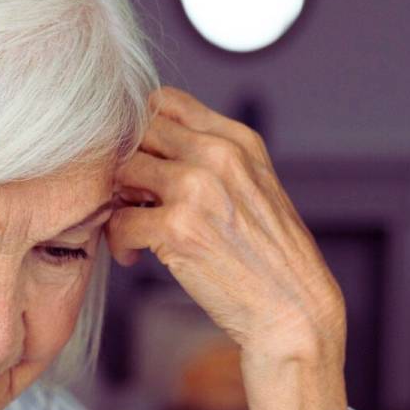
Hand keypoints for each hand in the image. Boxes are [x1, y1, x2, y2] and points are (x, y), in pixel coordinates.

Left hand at [106, 85, 344, 362]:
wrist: (292, 307)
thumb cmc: (269, 257)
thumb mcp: (253, 188)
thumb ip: (212, 160)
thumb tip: (152, 151)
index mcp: (238, 140)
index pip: (167, 102)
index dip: (142, 131)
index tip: (142, 163)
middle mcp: (219, 156)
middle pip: (139, 134)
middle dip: (126, 166)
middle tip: (131, 199)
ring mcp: (198, 189)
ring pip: (122, 173)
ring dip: (117, 203)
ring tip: (133, 229)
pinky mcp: (178, 228)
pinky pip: (119, 221)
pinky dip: (118, 243)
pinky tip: (135, 257)